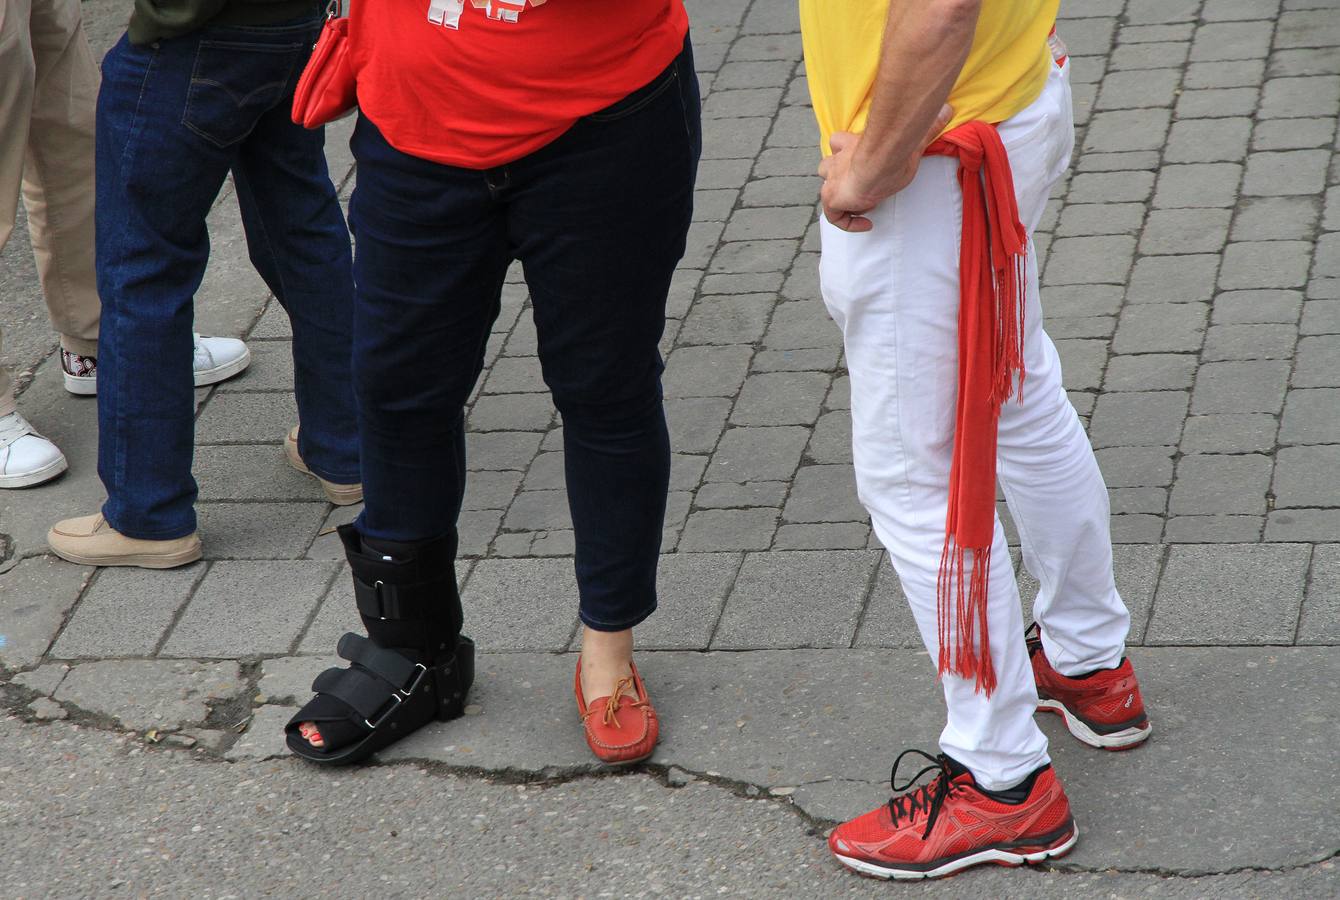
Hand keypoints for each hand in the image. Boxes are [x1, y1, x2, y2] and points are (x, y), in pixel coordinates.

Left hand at [818, 104, 952, 232]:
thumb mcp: (913, 141)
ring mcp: (833, 180)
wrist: (881, 161)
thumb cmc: (896, 151)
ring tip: (862, 205)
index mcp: (852, 144)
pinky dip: (847, 222)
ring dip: (841, 198)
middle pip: (826, 166)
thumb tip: (947, 110)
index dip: (845, 150)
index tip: (862, 165)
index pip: (838, 141)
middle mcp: (838, 160)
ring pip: (826, 188)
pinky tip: (866, 224)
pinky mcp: (832, 198)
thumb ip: (928, 128)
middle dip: (838, 176)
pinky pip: (834, 216)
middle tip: (860, 188)